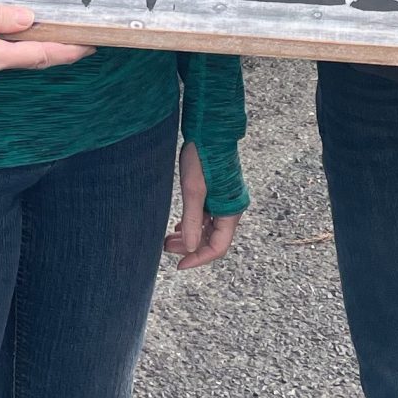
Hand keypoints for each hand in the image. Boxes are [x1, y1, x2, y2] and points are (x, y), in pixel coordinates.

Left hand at [164, 139, 240, 270]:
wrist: (208, 132)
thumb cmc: (203, 159)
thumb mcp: (194, 192)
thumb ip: (193, 221)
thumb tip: (191, 248)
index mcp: (231, 211)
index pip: (218, 247)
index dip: (199, 258)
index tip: (179, 265)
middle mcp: (230, 209)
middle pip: (212, 240)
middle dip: (190, 248)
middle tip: (166, 248)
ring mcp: (223, 201)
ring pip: (207, 229)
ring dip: (190, 236)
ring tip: (168, 240)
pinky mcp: (215, 194)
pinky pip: (206, 217)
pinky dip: (192, 224)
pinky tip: (178, 227)